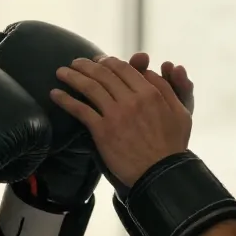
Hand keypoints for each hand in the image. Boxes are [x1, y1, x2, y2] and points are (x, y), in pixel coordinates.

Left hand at [51, 56, 191, 188]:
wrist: (160, 174)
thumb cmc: (172, 146)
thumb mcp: (180, 113)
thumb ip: (166, 89)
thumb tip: (149, 73)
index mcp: (150, 92)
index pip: (124, 69)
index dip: (108, 62)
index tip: (98, 61)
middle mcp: (132, 99)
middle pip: (104, 74)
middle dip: (86, 65)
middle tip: (75, 62)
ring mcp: (116, 114)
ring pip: (90, 87)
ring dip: (72, 76)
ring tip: (61, 72)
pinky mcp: (103, 130)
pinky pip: (81, 110)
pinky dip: (65, 100)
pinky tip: (54, 94)